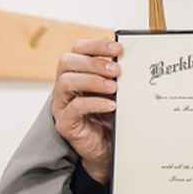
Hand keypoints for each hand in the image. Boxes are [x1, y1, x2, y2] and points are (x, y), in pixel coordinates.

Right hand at [52, 39, 123, 183]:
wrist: (107, 148)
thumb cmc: (110, 117)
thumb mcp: (115, 93)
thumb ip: (116, 76)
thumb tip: (130, 59)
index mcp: (76, 73)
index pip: (77, 49)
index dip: (96, 45)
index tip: (118, 48)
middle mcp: (65, 86)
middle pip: (67, 62)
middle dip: (94, 62)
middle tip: (117, 70)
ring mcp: (62, 105)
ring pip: (66, 82)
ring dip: (93, 81)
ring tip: (114, 88)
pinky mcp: (65, 123)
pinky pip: (75, 108)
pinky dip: (95, 103)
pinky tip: (111, 105)